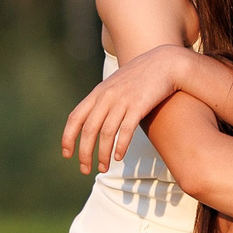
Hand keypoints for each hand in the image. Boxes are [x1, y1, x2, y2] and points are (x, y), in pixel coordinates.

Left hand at [62, 44, 195, 173]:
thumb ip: (104, 100)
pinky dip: (120, 146)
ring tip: (103, 168)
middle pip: (89, 129)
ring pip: (106, 133)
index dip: (68, 138)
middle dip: (84, 153)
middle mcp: (106, 97)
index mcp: (98, 93)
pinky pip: (125, 130)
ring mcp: (122, 101)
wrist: (165, 63)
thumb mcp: (116, 85)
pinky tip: (119, 157)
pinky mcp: (139, 106)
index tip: (67, 155)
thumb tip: (95, 120)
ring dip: (102, 154)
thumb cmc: (142, 77)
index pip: (75, 118)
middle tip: (84, 169)